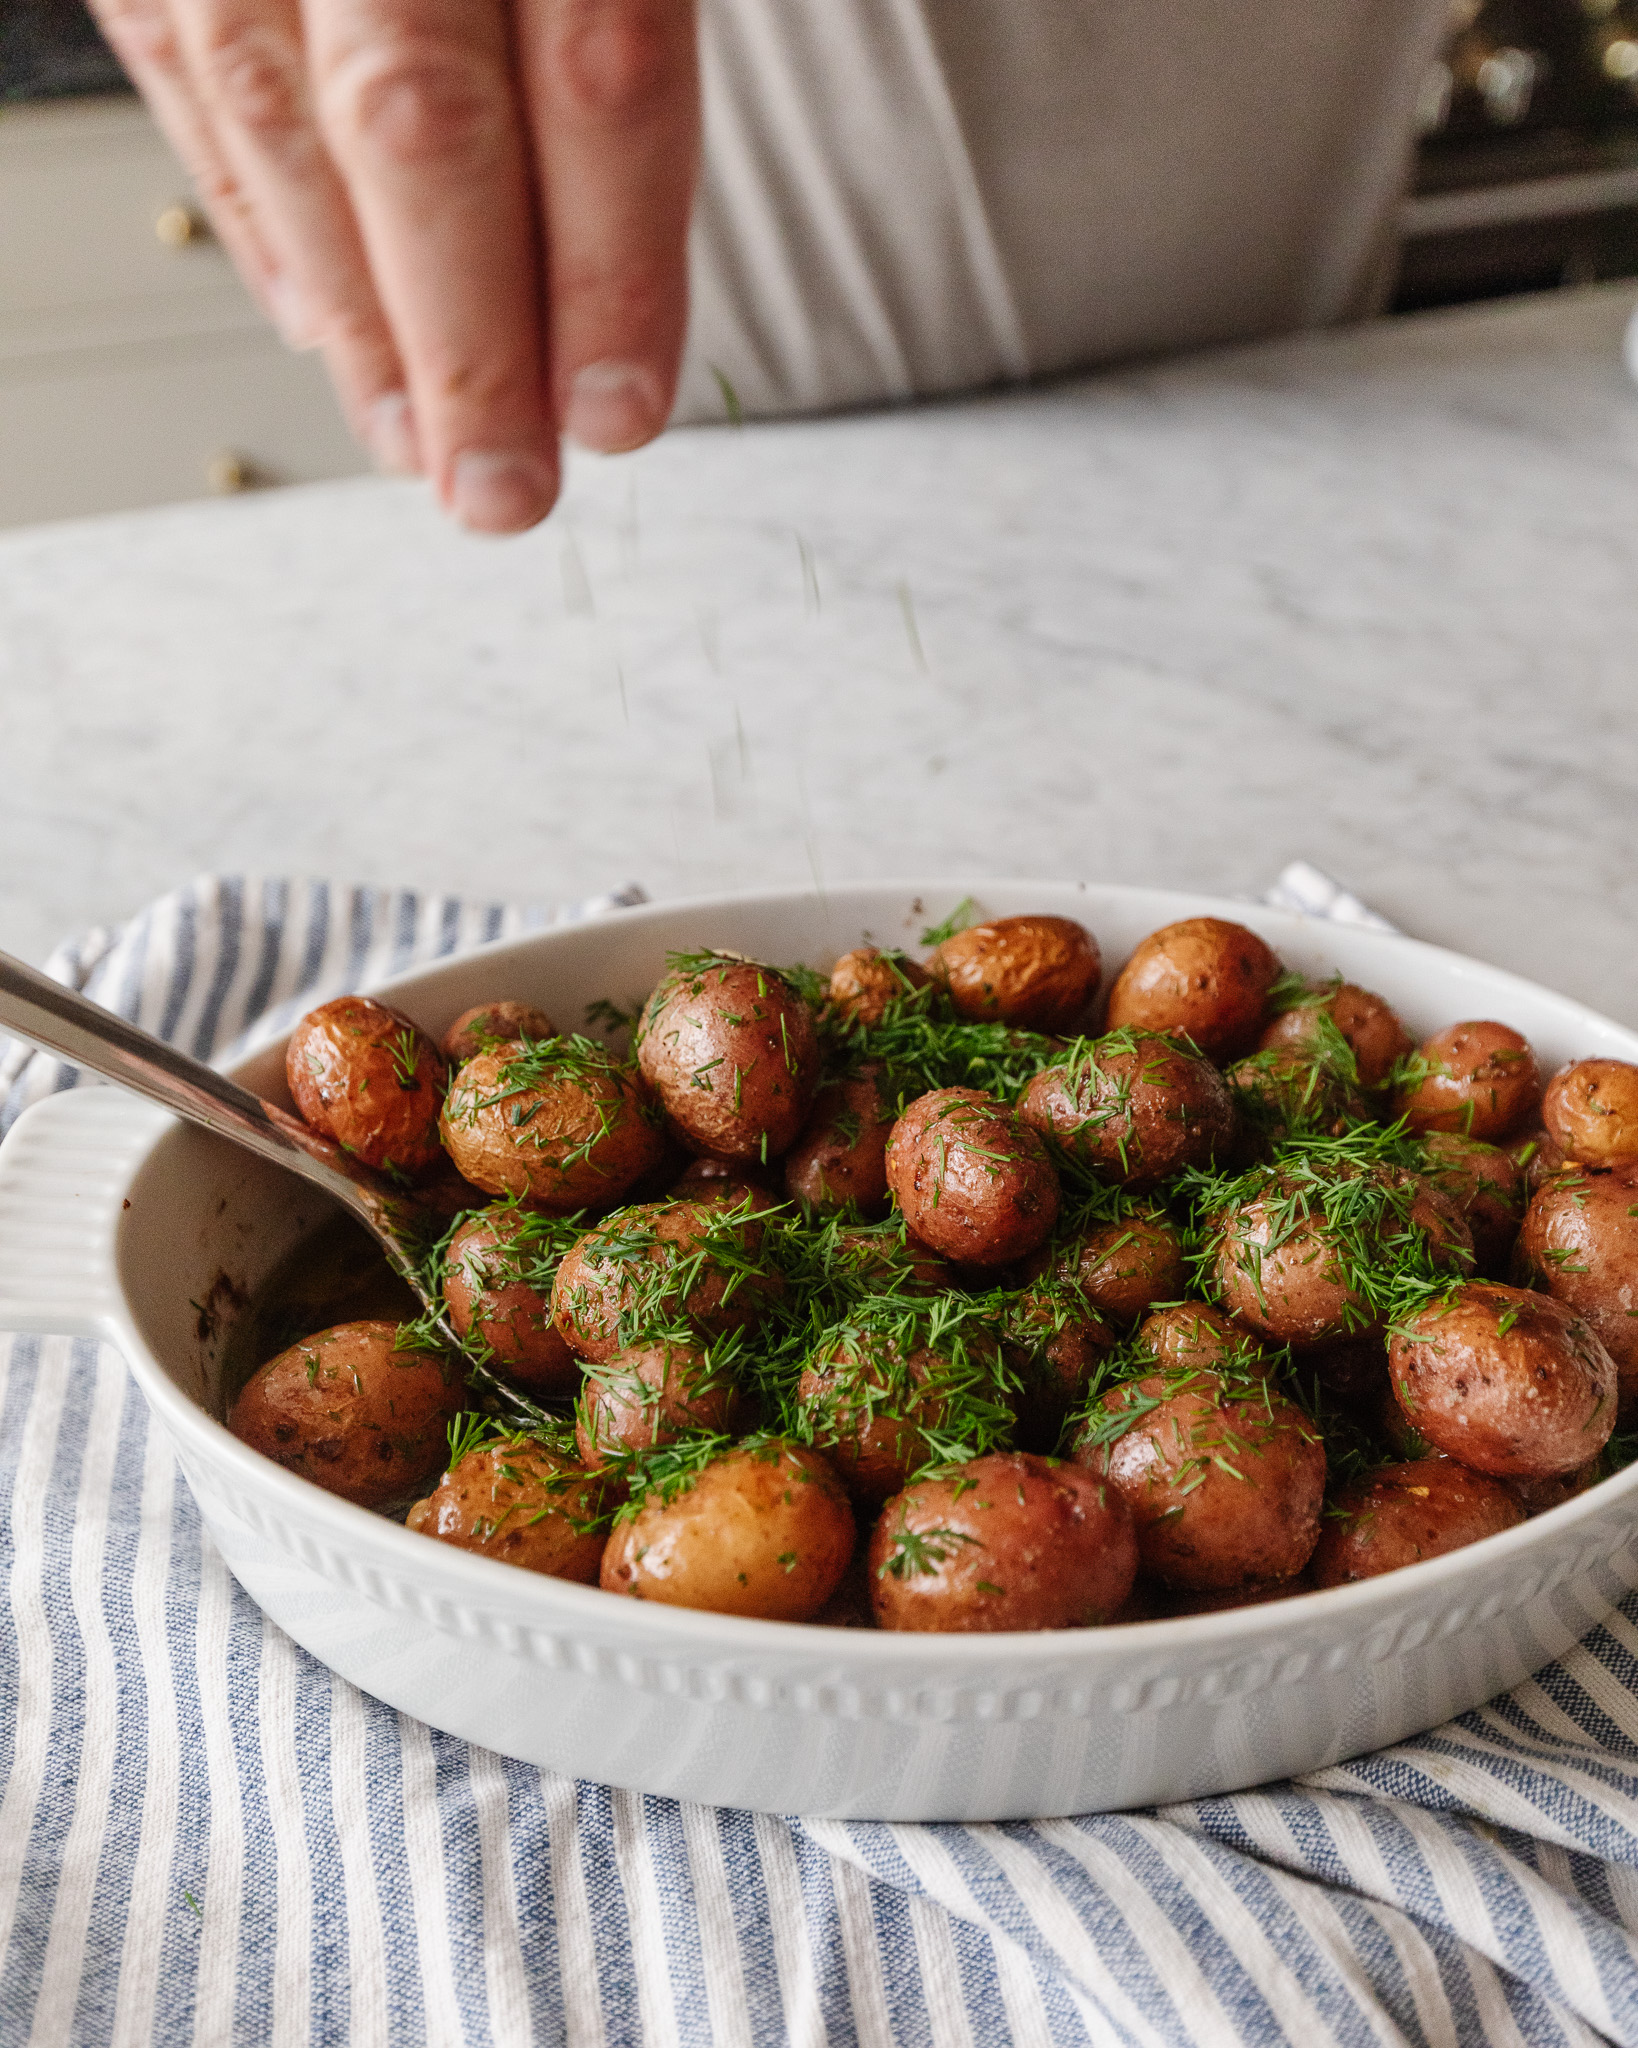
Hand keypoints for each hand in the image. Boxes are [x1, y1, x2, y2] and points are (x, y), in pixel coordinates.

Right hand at [94, 0, 698, 531]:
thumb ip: (619, 49)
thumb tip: (620, 302)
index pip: (598, 79)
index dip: (612, 272)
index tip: (618, 416)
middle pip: (421, 131)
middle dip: (469, 346)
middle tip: (504, 489)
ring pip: (286, 123)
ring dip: (363, 321)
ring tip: (419, 446)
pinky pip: (185, 78)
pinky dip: (259, 223)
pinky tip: (322, 324)